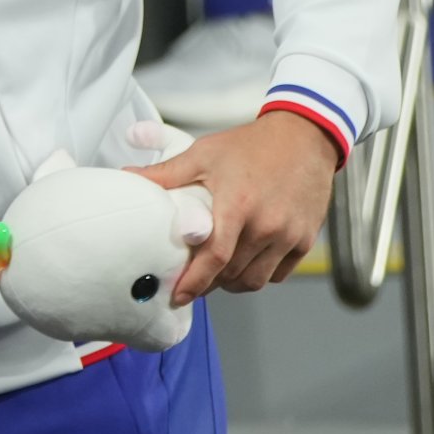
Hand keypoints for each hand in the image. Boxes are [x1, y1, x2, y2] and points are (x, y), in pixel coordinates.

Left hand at [136, 109, 342, 300]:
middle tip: (191, 282)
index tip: (178, 296)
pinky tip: (245, 264)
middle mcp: (267, 225)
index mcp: (238, 205)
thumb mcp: (204, 154)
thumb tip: (128, 177)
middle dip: (209, 283)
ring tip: (216, 275)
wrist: (304, 136)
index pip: (215, 259)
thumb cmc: (249, 145)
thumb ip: (166, 173)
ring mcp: (289, 235)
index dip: (194, 283)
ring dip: (233, 283)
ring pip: (256, 280)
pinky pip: (279, 273)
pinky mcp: (306, 240)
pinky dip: (260, 275)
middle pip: (232, 274)